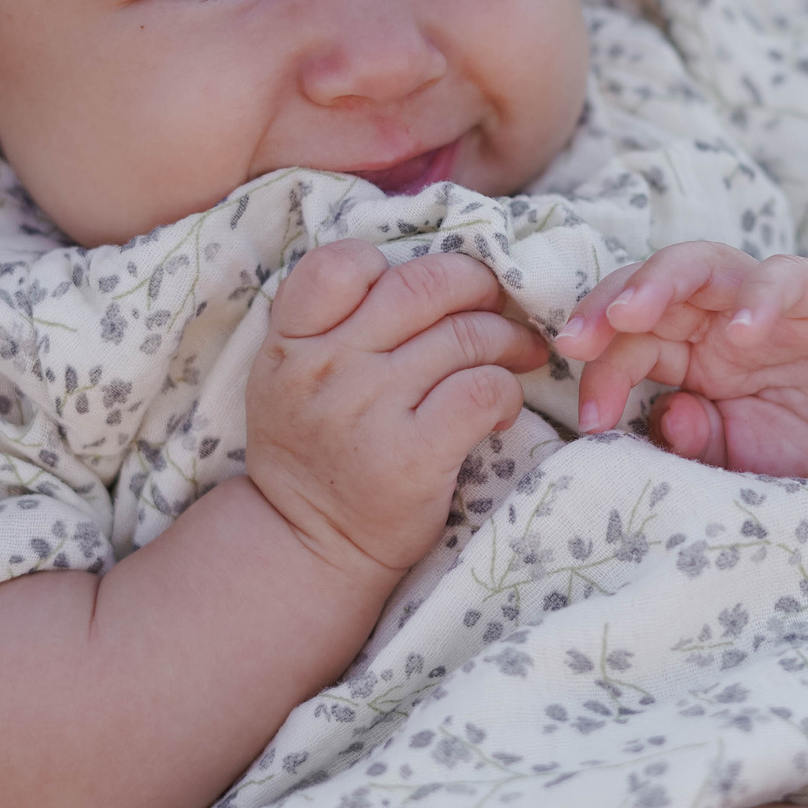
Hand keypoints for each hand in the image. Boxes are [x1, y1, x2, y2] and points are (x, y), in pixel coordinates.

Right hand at [244, 242, 547, 577]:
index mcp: (289, 341)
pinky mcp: (413, 455)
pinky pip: (482, 389)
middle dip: (477, 285)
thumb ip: (333, 322)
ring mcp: (368, 410)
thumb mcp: (290, 376)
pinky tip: (500, 406)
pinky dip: (505, 389)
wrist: (308, 545)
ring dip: (507, 338)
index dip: (393, 263)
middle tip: (498, 304)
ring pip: (465, 335)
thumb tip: (432, 275)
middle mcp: (325, 368)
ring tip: (518, 352)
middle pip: (423, 285)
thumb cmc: (313, 448)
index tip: (422, 290)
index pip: (341, 262)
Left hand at [551, 242, 807, 496]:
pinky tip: (743, 331)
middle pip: (649, 289)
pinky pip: (782, 280)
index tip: (589, 420)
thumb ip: (698, 446)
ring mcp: (767, 303)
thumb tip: (660, 422)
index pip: (628, 341)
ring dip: (659, 282)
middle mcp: (718, 319)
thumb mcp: (742, 461)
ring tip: (631, 312)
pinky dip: (758, 298)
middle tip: (578, 342)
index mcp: (690, 354)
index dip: (600, 369)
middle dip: (606, 308)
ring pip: (701, 264)